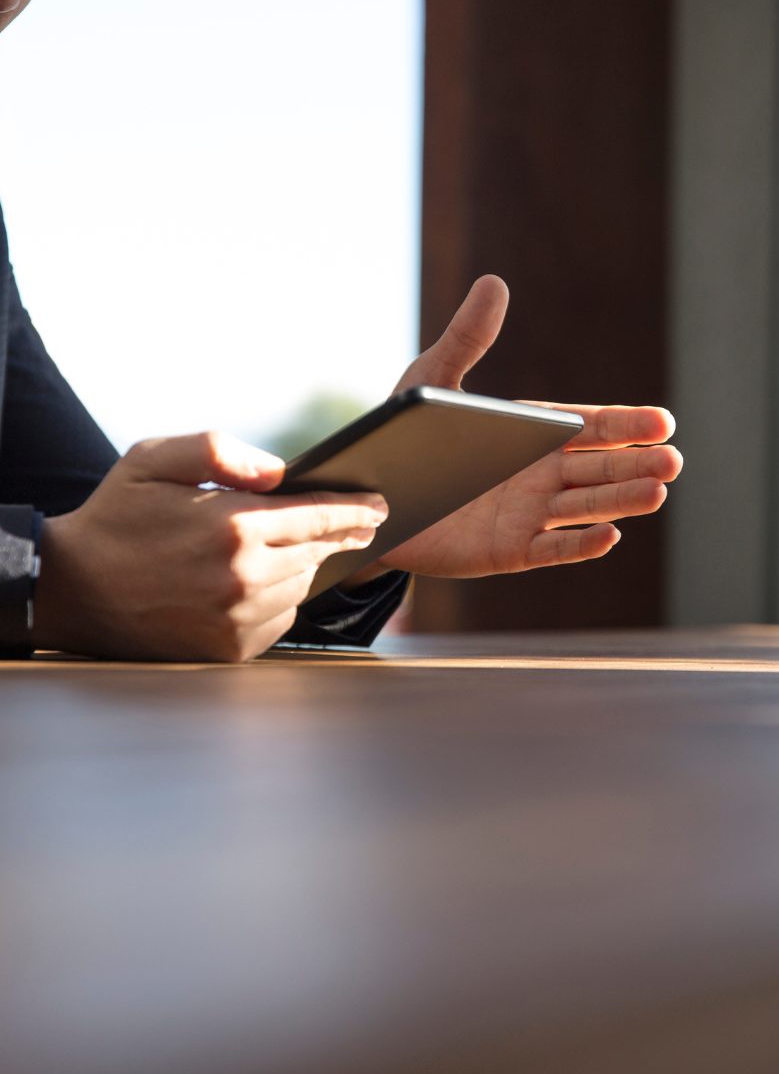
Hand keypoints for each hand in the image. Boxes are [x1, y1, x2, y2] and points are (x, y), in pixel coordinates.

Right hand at [32, 432, 387, 661]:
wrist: (73, 591)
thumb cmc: (117, 518)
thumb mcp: (155, 459)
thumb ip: (221, 451)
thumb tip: (280, 472)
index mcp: (231, 525)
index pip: (316, 515)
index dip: (354, 511)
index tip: (381, 507)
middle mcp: (243, 575)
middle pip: (317, 552)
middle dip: (339, 535)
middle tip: (361, 524)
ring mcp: (239, 617)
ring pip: (302, 586)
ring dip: (305, 566)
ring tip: (295, 549)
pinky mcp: (231, 649)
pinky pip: (282, 619)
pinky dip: (281, 599)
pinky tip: (262, 583)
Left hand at [362, 275, 680, 577]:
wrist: (370, 500)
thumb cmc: (406, 436)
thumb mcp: (433, 382)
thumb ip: (467, 339)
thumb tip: (495, 283)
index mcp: (533, 433)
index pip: (590, 427)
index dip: (627, 425)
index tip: (664, 422)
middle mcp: (540, 474)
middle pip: (599, 468)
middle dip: (636, 465)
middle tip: (673, 462)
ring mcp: (529, 514)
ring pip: (584, 507)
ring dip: (620, 501)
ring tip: (658, 494)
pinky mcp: (509, 550)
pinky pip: (551, 548)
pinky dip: (579, 544)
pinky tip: (610, 536)